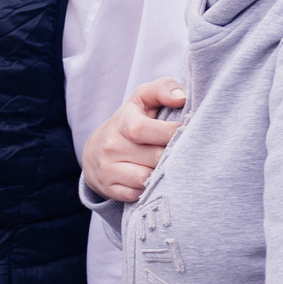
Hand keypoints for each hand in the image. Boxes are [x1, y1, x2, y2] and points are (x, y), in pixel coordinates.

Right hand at [81, 77, 185, 202]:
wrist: (96, 151)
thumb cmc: (131, 121)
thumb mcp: (143, 98)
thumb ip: (164, 88)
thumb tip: (182, 97)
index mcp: (122, 122)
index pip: (143, 129)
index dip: (170, 132)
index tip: (186, 131)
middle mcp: (111, 146)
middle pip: (153, 157)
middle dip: (171, 156)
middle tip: (181, 151)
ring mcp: (108, 169)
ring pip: (146, 179)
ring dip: (161, 174)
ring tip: (167, 165)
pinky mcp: (109, 188)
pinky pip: (137, 194)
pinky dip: (148, 189)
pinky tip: (153, 179)